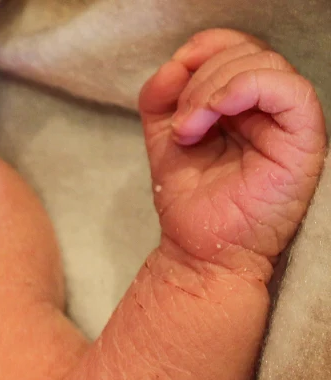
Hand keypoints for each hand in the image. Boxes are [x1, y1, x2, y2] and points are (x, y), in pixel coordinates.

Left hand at [138, 29, 326, 273]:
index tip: (174, 78)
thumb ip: (161, 95)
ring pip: (266, 63)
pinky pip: (290, 90)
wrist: (200, 247)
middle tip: (181, 121)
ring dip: (214, 87)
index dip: (203, 49)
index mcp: (240, 103)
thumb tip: (175, 63)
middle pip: (247, 50)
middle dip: (201, 76)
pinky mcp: (304, 140)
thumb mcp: (163, 134)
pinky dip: (244, 88)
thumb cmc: (188, 197)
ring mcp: (287, 122)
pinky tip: (214, 115)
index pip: (234, 47)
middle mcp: (268, 108)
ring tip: (189, 128)